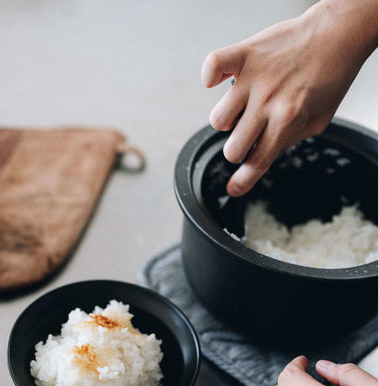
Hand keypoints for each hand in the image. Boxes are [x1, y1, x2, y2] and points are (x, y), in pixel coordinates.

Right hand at [201, 0, 377, 195]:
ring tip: (241, 109)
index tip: (234, 188)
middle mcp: (267, 101)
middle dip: (238, 149)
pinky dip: (210, 76)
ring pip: (219, 119)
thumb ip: (290, 139)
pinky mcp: (246, 54)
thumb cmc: (332, 74)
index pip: (258, 161)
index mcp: (287, 120)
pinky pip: (213, 65)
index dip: (243, 181)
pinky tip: (218, 80)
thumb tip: (267, 151)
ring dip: (226, 120)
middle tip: (247, 137)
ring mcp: (254, 78)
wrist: (339, 33)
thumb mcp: (319, 119)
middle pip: (233, 148)